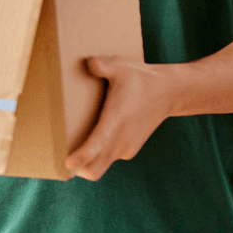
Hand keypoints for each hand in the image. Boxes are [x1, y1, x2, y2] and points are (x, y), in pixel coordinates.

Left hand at [63, 56, 176, 181]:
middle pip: (95, 169)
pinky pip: (110, 158)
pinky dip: (99, 156)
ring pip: (101, 165)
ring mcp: (127, 146)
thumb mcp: (122, 67)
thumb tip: (88, 62)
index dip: (80, 159)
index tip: (67, 163)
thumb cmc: (142, 78)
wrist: (170, 92)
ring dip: (88, 163)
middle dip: (78, 169)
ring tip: (74, 149)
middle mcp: (121, 139)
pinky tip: (94, 140)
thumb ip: (103, 65)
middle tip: (62, 160)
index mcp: (116, 120)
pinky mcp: (130, 149)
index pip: (96, 146)